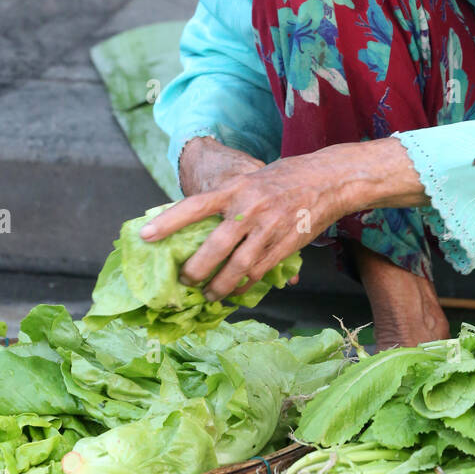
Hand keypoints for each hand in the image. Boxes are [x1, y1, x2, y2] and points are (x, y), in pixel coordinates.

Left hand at [139, 138, 426, 300]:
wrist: (328, 179)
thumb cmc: (284, 178)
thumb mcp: (252, 179)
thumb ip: (229, 200)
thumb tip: (199, 225)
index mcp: (236, 188)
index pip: (194, 206)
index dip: (168, 222)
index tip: (145, 236)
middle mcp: (250, 208)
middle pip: (214, 249)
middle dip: (195, 271)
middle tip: (184, 282)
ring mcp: (269, 229)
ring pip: (237, 268)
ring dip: (219, 287)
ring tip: (209, 295)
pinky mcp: (286, 245)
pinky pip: (259, 272)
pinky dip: (245, 284)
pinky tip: (237, 289)